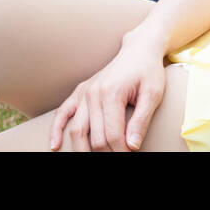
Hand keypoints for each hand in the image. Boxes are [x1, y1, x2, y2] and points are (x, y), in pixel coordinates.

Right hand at [48, 36, 167, 150]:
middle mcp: (94, 93)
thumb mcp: (153, 94)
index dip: (121, 152)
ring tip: (93, 160)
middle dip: (107, 153)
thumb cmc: (148, 71)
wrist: (138, 50)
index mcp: (112, 93)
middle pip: (95, 137)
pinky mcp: (80, 92)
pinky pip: (63, 112)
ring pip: (77, 130)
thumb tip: (132, 146)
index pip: (112, 135)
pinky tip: (55, 146)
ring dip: (84, 150)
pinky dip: (57, 130)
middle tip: (119, 158)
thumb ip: (142, 121)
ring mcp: (84, 92)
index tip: (131, 156)